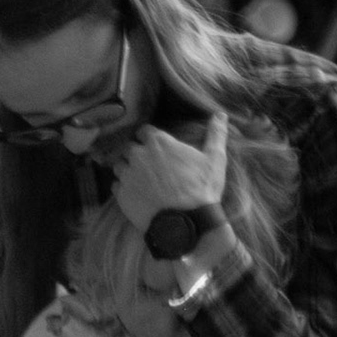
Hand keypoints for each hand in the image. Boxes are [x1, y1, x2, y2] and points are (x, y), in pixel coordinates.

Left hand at [112, 112, 227, 232]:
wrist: (185, 222)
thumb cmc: (201, 188)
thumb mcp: (215, 159)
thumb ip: (216, 134)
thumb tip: (220, 114)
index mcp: (158, 142)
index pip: (144, 131)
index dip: (149, 138)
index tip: (156, 146)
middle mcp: (137, 155)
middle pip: (129, 147)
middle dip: (137, 152)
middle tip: (150, 164)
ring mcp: (127, 175)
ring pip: (119, 165)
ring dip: (128, 168)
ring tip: (142, 178)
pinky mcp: (120, 194)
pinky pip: (116, 185)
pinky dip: (123, 187)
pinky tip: (136, 193)